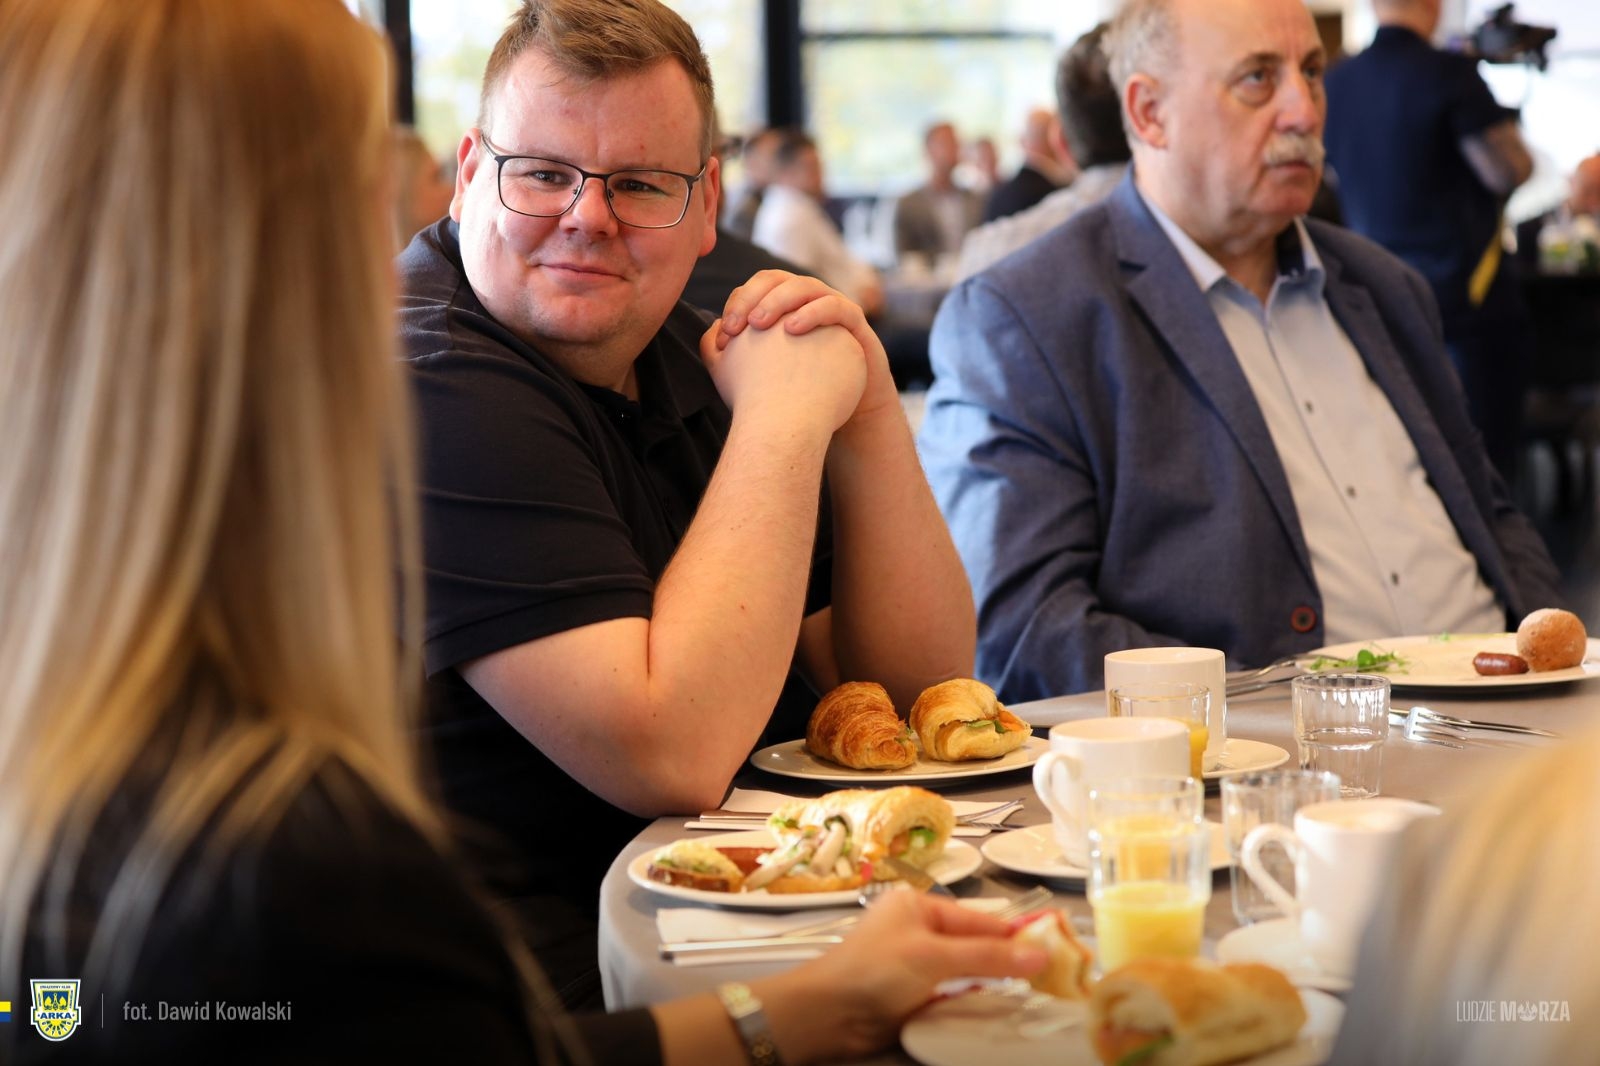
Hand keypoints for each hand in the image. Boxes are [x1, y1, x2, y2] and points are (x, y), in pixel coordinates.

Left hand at [714, 271, 897, 422]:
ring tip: (760, 324)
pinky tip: (792, 329)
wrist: (849, 413)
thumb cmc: (803, 393)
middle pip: (775, 279)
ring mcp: (830, 305)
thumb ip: (737, 356)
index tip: (723, 337)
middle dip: (752, 297)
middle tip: (737, 326)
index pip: (754, 289)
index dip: (736, 305)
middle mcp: (805, 300)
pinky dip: (812, 312)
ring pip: (805, 286)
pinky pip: (834, 305)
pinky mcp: (853, 320)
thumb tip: (711, 338)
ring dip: (779, 300)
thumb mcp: (765, 376)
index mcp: (782, 307)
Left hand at [757, 889, 1046, 1063]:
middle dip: (1008, 962)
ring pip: (967, 973)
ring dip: (992, 985)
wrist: (827, 1014)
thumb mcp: (935, 956)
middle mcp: (919, 930)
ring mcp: (914, 965)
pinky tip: (994, 1012)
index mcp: (920, 906)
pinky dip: (972, 1003)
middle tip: (1051, 979)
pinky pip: (952, 996)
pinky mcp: (911, 996)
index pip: (981, 919)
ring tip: (1032, 997)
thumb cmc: (875, 971)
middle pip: (976, 945)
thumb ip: (988, 956)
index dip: (1017, 935)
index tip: (1056, 950)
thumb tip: (1041, 954)